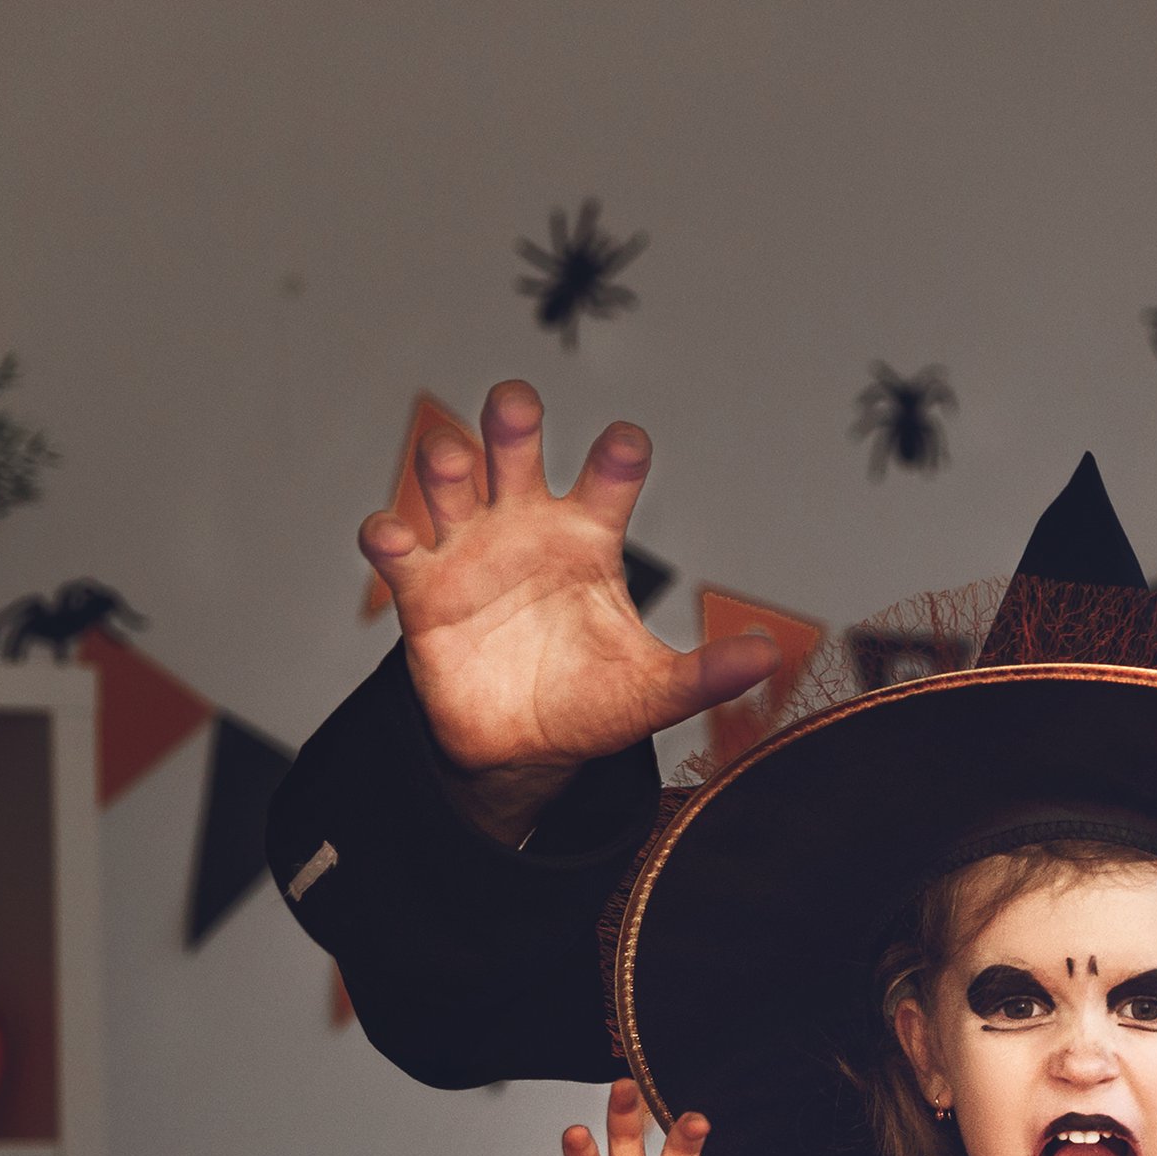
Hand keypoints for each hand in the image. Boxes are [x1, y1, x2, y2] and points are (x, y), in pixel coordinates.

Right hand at [359, 382, 782, 822]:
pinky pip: (395, 546)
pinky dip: (387, 533)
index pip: (608, 478)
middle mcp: (527, 528)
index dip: (617, 455)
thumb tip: (769, 658)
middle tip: (517, 407)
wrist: (521, 748)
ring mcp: (471, 551)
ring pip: (449, 477)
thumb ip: (706, 674)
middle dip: (512, 420)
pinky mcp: (423, 590)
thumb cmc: (589, 701)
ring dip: (445, 460)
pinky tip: (393, 534)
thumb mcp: (653, 692)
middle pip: (515, 448)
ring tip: (454, 460)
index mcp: (589, 540)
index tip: (627, 442)